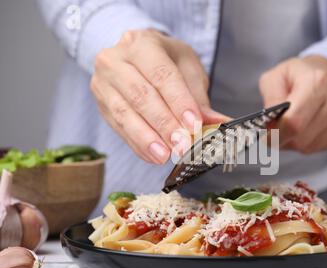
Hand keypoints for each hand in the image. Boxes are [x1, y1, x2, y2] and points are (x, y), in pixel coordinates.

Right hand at [90, 29, 226, 163]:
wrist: (135, 57)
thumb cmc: (165, 61)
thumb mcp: (187, 68)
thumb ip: (198, 96)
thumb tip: (217, 122)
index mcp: (142, 44)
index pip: (161, 75)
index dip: (178, 101)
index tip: (193, 124)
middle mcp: (116, 60)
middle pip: (141, 95)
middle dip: (164, 124)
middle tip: (182, 144)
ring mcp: (104, 83)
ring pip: (124, 114)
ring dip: (147, 139)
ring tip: (165, 155)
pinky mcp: (101, 104)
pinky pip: (119, 128)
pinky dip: (138, 145)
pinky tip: (153, 156)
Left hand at [259, 55, 326, 153]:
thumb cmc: (300, 75)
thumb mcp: (276, 76)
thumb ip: (270, 99)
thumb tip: (270, 126)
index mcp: (318, 82)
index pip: (293, 123)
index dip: (275, 135)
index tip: (266, 137)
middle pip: (301, 139)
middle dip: (284, 138)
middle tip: (279, 128)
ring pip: (311, 147)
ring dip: (297, 141)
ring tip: (297, 123)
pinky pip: (323, 148)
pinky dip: (312, 142)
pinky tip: (312, 126)